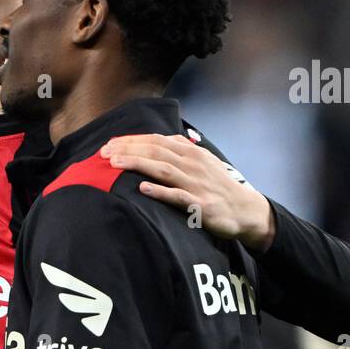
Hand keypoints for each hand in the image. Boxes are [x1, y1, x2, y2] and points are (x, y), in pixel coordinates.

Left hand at [101, 133, 275, 251]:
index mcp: (190, 153)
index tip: (109, 143)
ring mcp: (196, 184)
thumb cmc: (219, 185)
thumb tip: (160, 138)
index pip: (156, 141)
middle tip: (104, 153)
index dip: (131, 140)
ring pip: (163, 169)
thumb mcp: (203, 161)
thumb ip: (182, 149)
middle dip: (127, 149)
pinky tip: (143, 188)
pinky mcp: (200, 205)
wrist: (246, 210)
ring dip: (137, 164)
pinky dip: (160, 191)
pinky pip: (177, 197)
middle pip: (155, 152)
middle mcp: (192, 164)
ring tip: (115, 164)